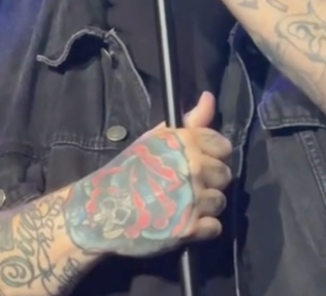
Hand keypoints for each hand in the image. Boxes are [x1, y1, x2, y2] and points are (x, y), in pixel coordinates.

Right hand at [63, 92, 234, 257]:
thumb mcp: (155, 139)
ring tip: (185, 205)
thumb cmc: (126, 172)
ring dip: (206, 205)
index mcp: (186, 144)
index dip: (214, 154)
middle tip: (189, 186)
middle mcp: (194, 169)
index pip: (222, 145)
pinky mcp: (189, 227)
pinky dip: (202, 228)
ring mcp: (193, 199)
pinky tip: (184, 222)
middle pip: (225, 175)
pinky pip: (214, 227)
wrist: (100, 212)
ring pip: (220, 201)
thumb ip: (189, 121)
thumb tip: (209, 97)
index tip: (200, 161)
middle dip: (210, 181)